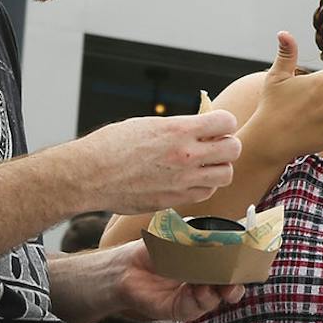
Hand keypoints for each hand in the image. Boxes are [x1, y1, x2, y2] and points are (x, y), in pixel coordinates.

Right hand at [70, 109, 240, 213]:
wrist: (89, 175)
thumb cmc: (111, 146)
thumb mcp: (147, 124)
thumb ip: (178, 128)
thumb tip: (199, 129)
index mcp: (179, 130)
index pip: (227, 122)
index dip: (223, 123)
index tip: (215, 126)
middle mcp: (186, 155)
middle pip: (234, 149)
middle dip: (226, 145)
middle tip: (213, 146)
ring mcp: (182, 180)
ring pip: (226, 174)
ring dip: (219, 167)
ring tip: (204, 164)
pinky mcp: (175, 199)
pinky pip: (206, 193)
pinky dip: (205, 185)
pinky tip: (190, 179)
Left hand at [108, 239, 247, 322]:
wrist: (126, 268)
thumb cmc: (153, 250)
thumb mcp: (181, 239)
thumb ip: (204, 239)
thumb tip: (228, 238)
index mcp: (209, 261)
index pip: (235, 262)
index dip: (246, 260)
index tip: (255, 254)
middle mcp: (206, 280)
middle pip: (233, 282)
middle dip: (241, 278)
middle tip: (242, 272)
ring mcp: (196, 295)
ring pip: (219, 296)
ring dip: (222, 288)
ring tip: (219, 280)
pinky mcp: (183, 309)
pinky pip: (200, 306)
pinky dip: (203, 298)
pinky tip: (199, 288)